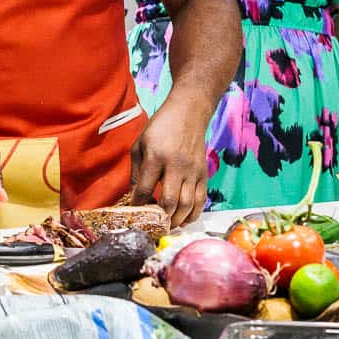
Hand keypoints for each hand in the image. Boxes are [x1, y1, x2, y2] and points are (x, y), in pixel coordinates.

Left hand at [130, 101, 209, 225]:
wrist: (189, 112)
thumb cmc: (160, 127)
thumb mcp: (140, 143)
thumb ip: (136, 170)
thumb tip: (133, 195)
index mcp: (156, 156)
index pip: (145, 188)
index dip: (138, 204)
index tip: (134, 213)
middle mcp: (177, 165)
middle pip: (170, 201)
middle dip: (160, 218)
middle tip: (153, 225)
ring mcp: (193, 171)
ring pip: (187, 205)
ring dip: (177, 220)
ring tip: (168, 226)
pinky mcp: (204, 174)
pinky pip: (201, 200)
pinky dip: (193, 214)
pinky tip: (184, 220)